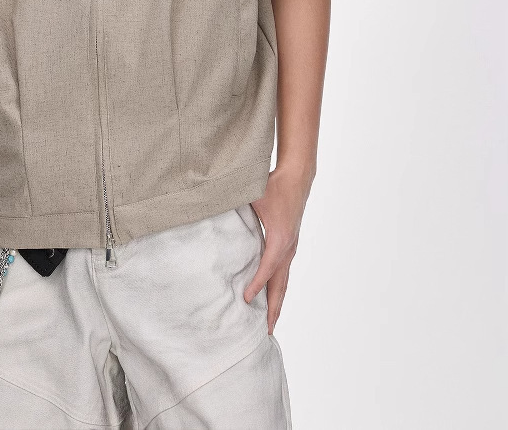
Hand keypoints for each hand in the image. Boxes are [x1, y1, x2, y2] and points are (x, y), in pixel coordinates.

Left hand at [242, 166, 311, 333]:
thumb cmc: (273, 186)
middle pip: (281, 284)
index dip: (257, 284)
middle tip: (266, 331)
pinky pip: (284, 272)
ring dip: (277, 302)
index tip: (245, 300)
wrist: (297, 177)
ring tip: (270, 323)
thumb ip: (233, 205)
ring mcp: (291, 247)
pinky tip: (271, 297)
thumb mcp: (253, 196)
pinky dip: (278, 288)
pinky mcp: (289, 245)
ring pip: (284, 281)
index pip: (267, 267)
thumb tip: (211, 208)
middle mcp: (288, 247)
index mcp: (279, 237)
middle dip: (274, 309)